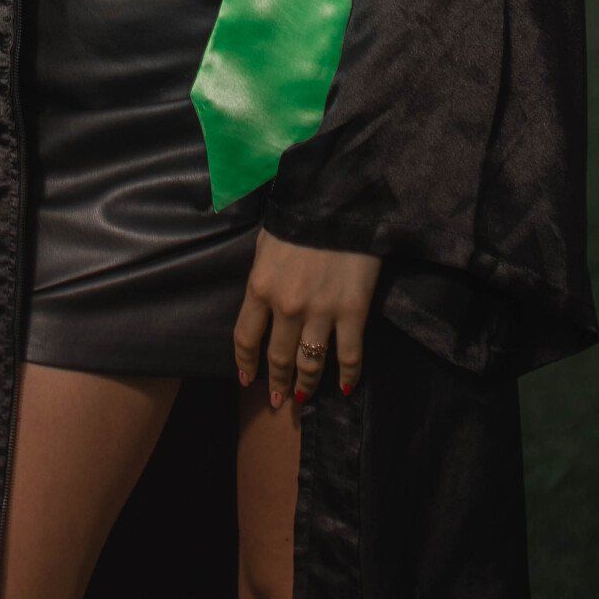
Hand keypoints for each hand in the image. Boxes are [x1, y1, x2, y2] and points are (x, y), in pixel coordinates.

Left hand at [233, 232, 379, 407]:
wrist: (338, 199)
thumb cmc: (299, 215)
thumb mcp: (266, 244)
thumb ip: (262, 276)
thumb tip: (262, 300)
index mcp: (260, 287)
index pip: (246, 338)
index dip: (245, 364)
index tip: (246, 379)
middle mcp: (286, 307)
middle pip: (278, 358)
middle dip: (277, 382)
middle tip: (279, 399)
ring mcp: (320, 313)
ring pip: (311, 363)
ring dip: (306, 385)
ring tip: (304, 398)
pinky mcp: (352, 312)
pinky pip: (349, 356)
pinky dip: (348, 376)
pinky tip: (345, 388)